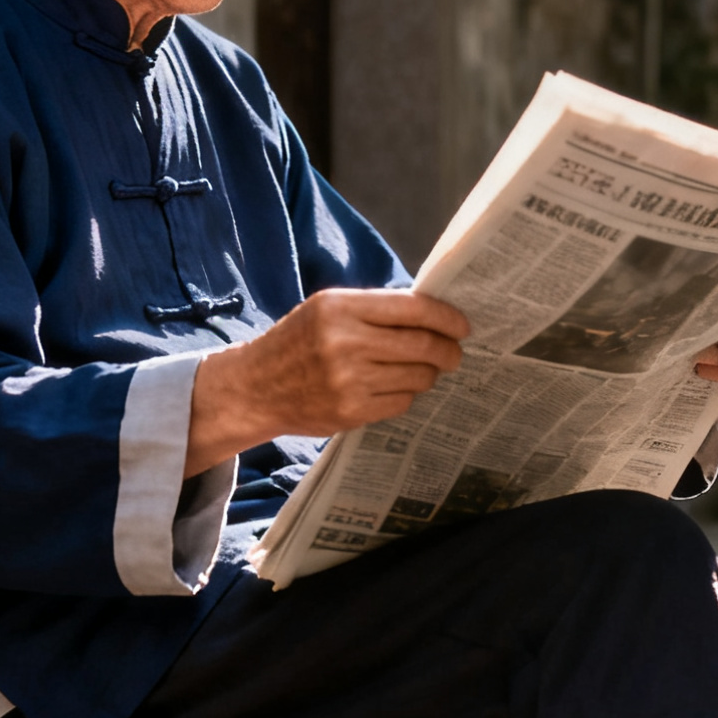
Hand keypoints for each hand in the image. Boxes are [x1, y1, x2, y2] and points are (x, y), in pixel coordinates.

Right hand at [187, 289, 469, 473]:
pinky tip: (393, 387)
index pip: (414, 308)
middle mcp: (345, 341)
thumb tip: (432, 312)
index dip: (447, 317)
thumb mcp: (326, 309)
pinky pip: (401, 402)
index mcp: (341, 307)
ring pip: (417, 376)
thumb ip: (374, 309)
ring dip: (427, 374)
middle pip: (424, 345)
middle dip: (448, 351)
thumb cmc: (297, 342)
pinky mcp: (350, 411)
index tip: (463, 326)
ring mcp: (347, 379)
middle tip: (454, 354)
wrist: (254, 388)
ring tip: (420, 370)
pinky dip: (406, 394)